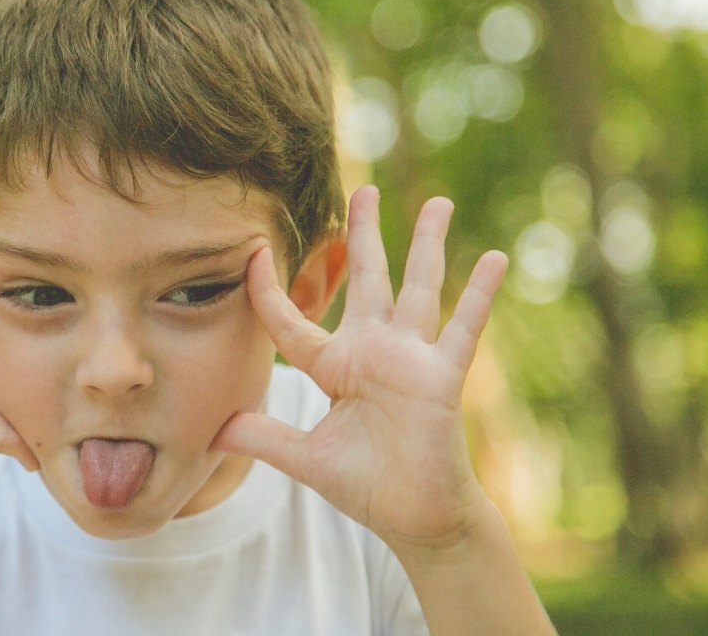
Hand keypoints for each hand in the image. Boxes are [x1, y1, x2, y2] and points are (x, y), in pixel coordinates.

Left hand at [213, 185, 507, 553]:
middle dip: (363, 234)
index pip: (293, 320)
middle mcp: (373, 351)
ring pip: (418, 288)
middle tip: (361, 190)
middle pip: (366, 279)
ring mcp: (411, 359)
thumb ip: (264, 438)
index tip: (252, 253)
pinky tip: (493, 258)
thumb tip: (214, 431)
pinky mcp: (441, 376)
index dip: (268, 291)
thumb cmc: (365, 484)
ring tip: (437, 202)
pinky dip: (478, 295)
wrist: (413, 517)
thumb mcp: (305, 459)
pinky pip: (462, 329)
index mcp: (335, 365)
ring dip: (426, 244)